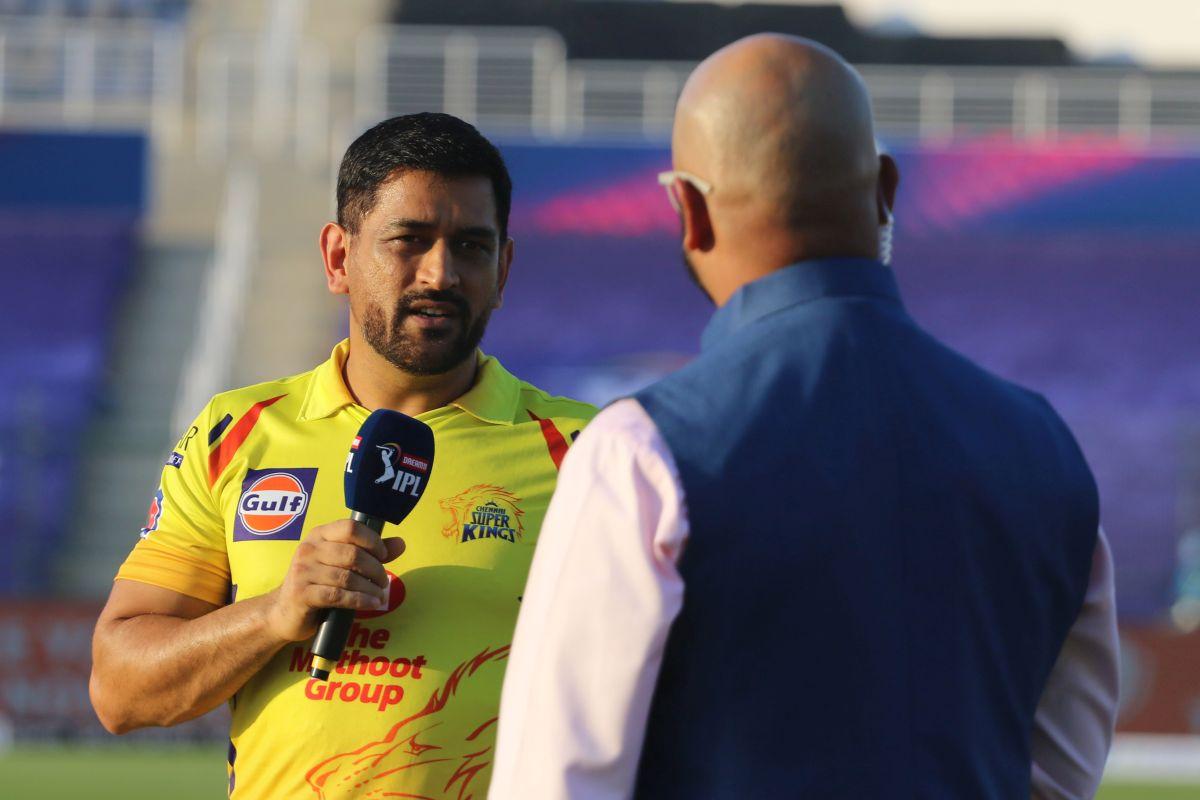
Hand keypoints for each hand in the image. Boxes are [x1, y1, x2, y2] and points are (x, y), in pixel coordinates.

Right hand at [264, 520, 405, 642]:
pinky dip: (360, 600)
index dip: (372, 540)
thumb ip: (370, 553)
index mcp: (319, 535)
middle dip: (375, 569)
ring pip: (347, 577)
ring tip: (380, 595)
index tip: (383, 555)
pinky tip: (372, 604)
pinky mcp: (302, 594)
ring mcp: (303, 571)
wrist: (283, 612)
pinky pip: (338, 596)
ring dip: (370, 588)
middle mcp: (309, 549)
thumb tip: (401, 543)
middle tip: (384, 581)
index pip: (350, 527)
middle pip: (352, 554)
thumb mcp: (341, 564)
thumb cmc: (318, 584)